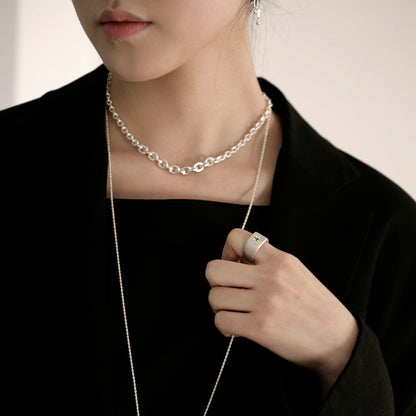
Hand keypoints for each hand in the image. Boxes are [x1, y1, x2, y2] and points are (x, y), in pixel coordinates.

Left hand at [205, 228, 358, 394]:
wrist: (338, 340)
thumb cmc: (315, 306)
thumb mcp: (295, 272)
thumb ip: (266, 263)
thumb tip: (234, 262)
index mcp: (280, 259)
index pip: (235, 237)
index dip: (226, 251)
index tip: (233, 265)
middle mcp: (270, 277)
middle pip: (213, 269)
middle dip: (216, 282)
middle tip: (229, 291)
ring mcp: (264, 302)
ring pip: (214, 297)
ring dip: (220, 307)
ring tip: (235, 311)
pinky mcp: (260, 327)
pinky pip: (221, 320)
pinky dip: (224, 325)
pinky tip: (236, 327)